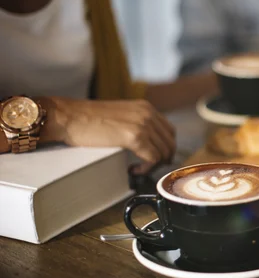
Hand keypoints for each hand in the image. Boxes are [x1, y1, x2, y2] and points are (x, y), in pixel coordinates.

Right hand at [40, 97, 175, 172]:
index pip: (170, 131)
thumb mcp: (121, 115)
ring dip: (153, 165)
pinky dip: (146, 169)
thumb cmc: (88, 119)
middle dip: (163, 159)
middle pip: (170, 143)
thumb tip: (149, 143)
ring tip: (137, 169)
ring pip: (163, 152)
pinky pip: (152, 159)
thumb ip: (137, 124)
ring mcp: (143, 124)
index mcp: (146, 107)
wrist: (69, 116)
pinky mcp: (135, 136)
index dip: (167, 148)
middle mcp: (148, 114)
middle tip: (148, 168)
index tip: (158, 159)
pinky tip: (133, 170)